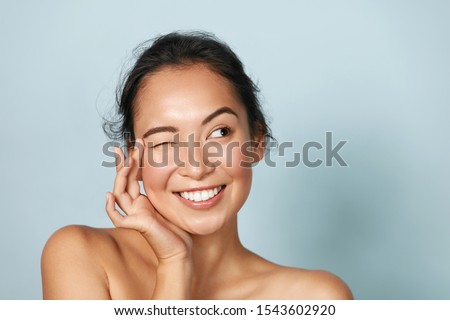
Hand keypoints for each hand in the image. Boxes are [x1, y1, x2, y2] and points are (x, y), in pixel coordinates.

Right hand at [105, 139, 191, 262]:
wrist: (180, 249)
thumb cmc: (178, 228)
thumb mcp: (172, 202)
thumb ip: (166, 189)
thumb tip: (172, 168)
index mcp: (143, 201)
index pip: (133, 177)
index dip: (133, 161)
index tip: (136, 144)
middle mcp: (136, 207)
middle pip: (124, 181)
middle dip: (126, 162)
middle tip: (129, 144)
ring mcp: (133, 216)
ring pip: (120, 194)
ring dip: (122, 176)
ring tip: (127, 159)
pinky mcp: (135, 225)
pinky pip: (117, 217)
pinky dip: (110, 207)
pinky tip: (109, 195)